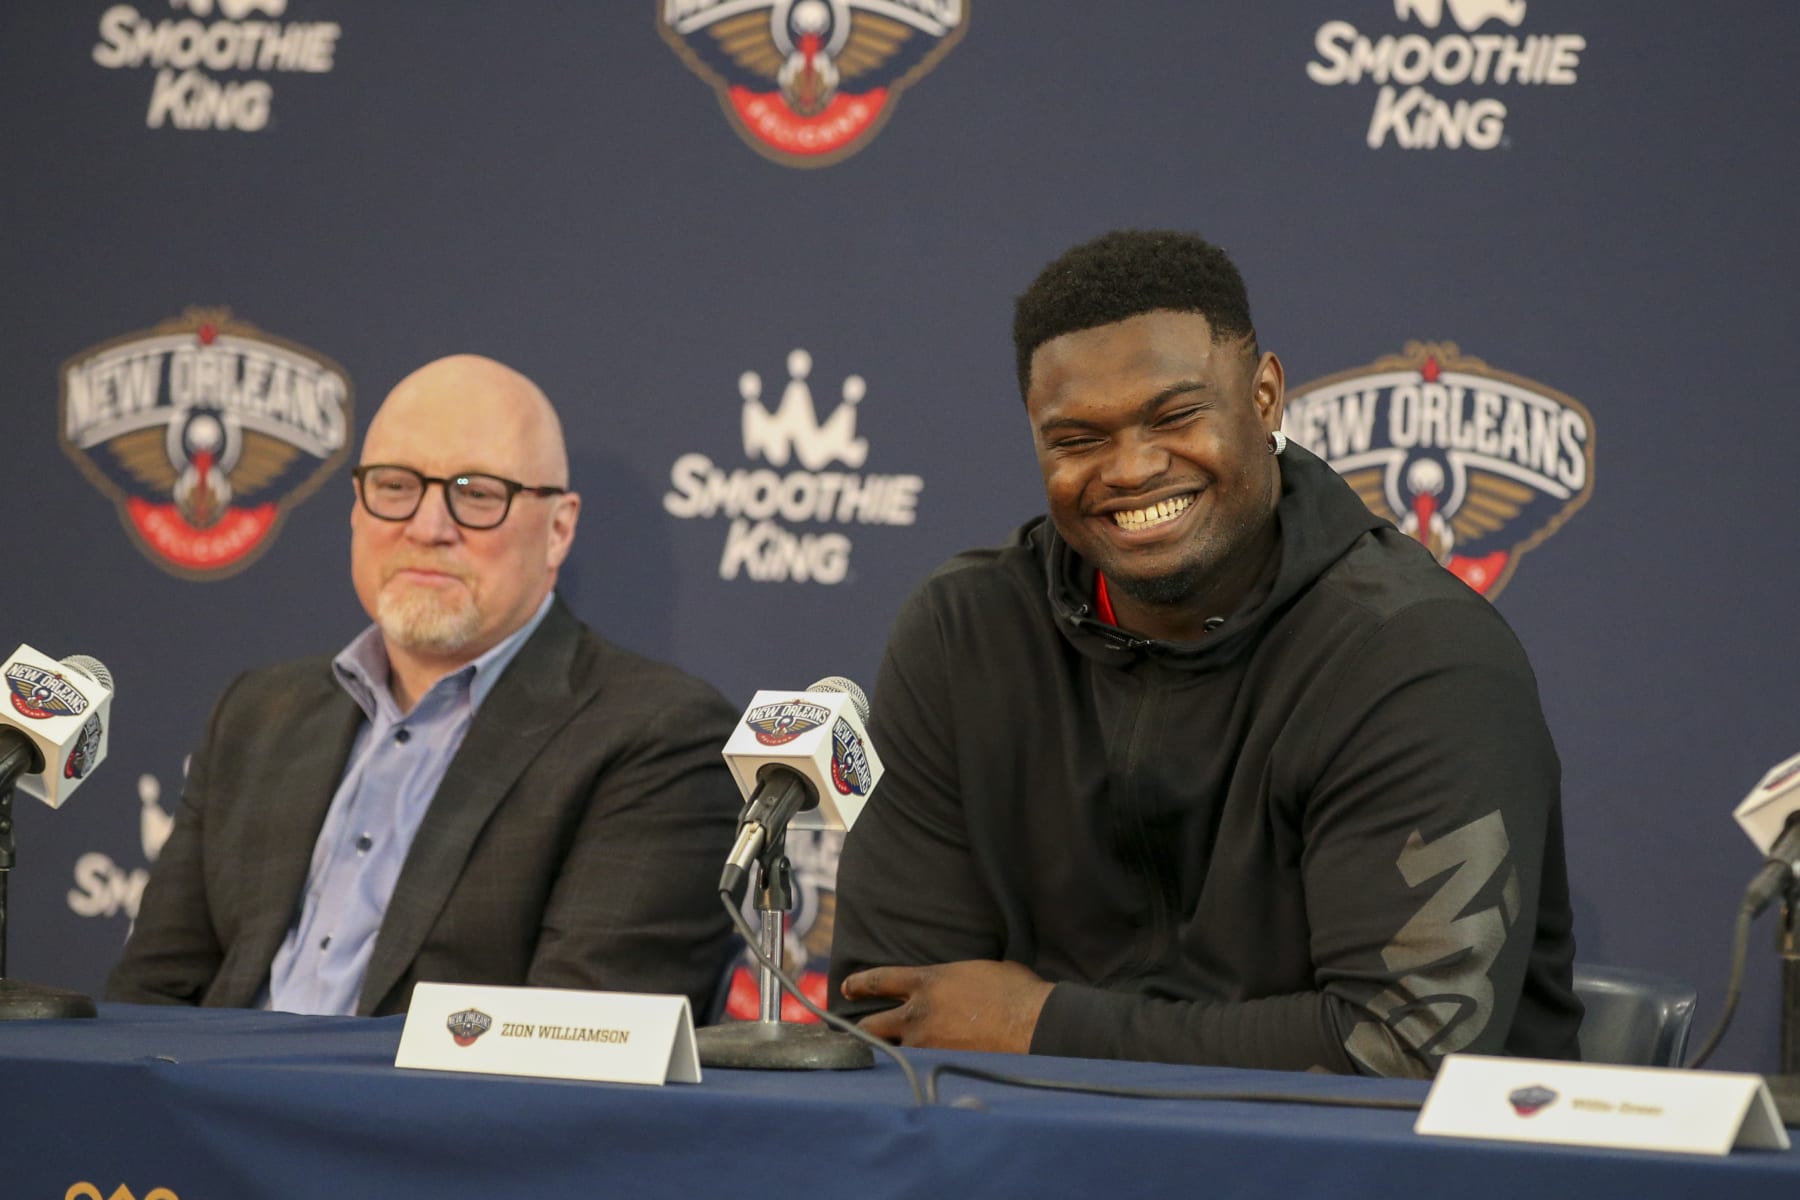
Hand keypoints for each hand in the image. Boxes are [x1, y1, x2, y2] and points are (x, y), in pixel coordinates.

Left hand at [839, 960, 1052, 1053]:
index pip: (880, 979)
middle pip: (872, 1023)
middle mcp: (918, 1013)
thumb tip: (960, 984)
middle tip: (847, 1034)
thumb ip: (957, 980)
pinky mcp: (939, 1067)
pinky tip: (904, 1079)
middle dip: (858, 1029)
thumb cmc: (1016, 991)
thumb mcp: (979, 971)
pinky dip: (908, 1074)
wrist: (1033, 1022)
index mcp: (928, 981)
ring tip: (874, 1063)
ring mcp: (926, 1044)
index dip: (860, 984)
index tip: (848, 988)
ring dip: (884, 1057)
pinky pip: (914, 1071)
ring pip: (890, 1052)